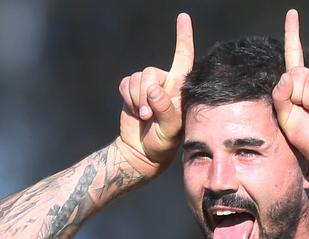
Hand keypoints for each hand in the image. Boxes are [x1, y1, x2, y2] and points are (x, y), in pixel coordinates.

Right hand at [117, 13, 193, 176]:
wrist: (142, 150)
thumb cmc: (163, 143)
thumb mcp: (169, 130)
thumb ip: (165, 109)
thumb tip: (154, 89)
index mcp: (180, 88)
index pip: (184, 58)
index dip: (183, 37)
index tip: (183, 17)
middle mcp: (165, 82)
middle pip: (151, 72)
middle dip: (145, 93)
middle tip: (148, 116)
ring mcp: (148, 86)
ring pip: (137, 78)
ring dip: (136, 99)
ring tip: (144, 117)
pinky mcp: (131, 90)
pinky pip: (125, 84)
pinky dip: (127, 98)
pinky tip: (134, 111)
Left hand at [272, 10, 308, 168]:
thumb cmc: (306, 136)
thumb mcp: (284, 117)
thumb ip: (280, 96)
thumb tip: (287, 75)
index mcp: (300, 84)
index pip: (295, 54)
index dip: (293, 33)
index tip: (292, 13)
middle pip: (297, 75)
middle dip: (296, 96)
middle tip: (305, 112)